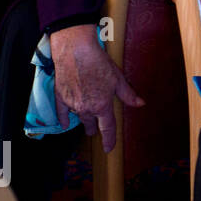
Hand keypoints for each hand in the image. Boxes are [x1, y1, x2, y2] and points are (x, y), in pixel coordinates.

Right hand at [49, 24, 143, 152]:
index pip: (107, 128)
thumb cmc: (99, 63)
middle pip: (91, 124)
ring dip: (83, 121)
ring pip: (79, 117)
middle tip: (94, 132)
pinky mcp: (60, 97)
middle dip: (93, 129)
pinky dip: (64, 119)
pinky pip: (62, 113)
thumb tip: (140, 104)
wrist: (75, 52)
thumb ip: (128, 94)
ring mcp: (72, 104)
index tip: (108, 148)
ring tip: (85, 124)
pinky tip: (64, 124)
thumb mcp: (118, 79)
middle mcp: (86, 108)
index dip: (109, 140)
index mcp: (102, 106)